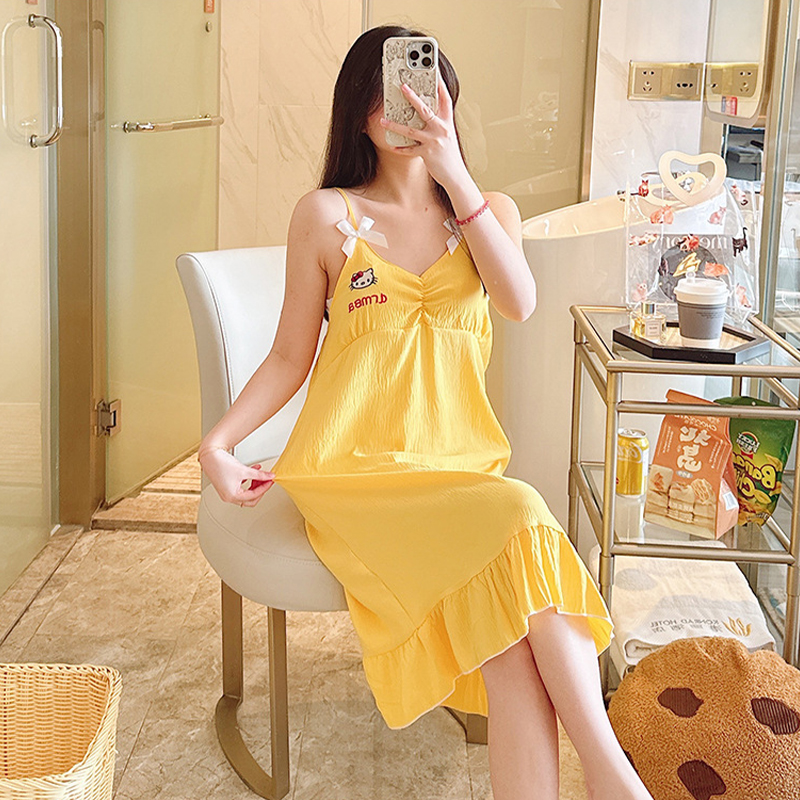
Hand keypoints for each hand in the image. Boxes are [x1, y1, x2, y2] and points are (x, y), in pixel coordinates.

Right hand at [198, 449, 274, 506]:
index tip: (270, 481)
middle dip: (260, 489)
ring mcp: (227, 493)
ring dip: (255, 485)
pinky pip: (241, 487)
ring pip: (246, 493)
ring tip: (260, 476)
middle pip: (250, 499)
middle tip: (266, 481)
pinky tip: (253, 472)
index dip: (264, 488)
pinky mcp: (227, 487)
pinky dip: (248, 481)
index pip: (253, 496)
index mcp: (232, 496)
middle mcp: (228, 497)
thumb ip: (259, 475)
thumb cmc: (220, 463)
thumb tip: (270, 476)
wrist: (209, 455)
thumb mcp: (244, 470)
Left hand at [380, 76, 468, 190]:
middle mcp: (441, 129)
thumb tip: (425, 111)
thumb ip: (438, 123)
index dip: (439, 83)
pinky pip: (410, 150)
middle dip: (413, 97)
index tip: (432, 70)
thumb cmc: (449, 155)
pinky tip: (391, 146)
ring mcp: (434, 141)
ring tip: (383, 121)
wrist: (456, 175)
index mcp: (447, 122)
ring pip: (411, 130)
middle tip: (402, 85)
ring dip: (395, 126)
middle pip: (425, 109)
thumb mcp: (447, 135)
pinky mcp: (427, 154)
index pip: (444, 98)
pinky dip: (400, 148)